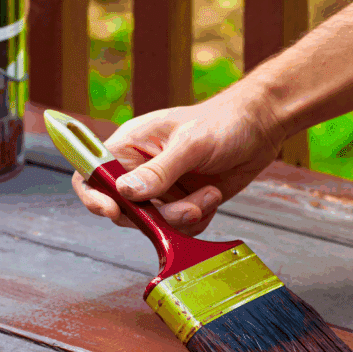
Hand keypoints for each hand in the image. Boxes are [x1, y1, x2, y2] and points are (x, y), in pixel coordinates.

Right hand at [72, 80, 286, 235]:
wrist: (259, 129)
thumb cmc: (223, 123)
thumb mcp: (191, 144)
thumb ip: (159, 171)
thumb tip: (125, 192)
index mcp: (129, 145)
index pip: (92, 173)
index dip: (93, 196)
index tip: (113, 211)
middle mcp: (139, 169)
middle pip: (124, 209)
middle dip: (157, 216)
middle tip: (189, 207)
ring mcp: (160, 189)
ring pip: (153, 224)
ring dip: (183, 218)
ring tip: (209, 195)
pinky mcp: (180, 203)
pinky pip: (176, 228)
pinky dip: (197, 220)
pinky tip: (212, 197)